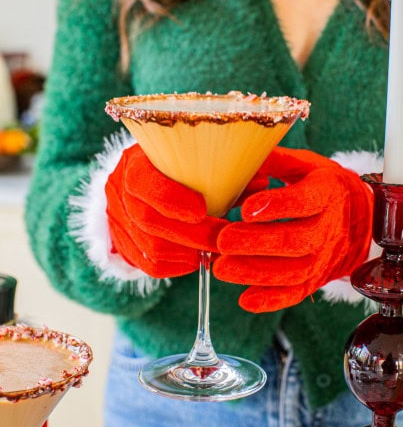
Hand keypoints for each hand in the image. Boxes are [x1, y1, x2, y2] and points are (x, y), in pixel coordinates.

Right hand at [105, 144, 227, 277]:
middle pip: (148, 220)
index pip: (143, 183)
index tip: (203, 209)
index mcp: (134, 163)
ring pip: (151, 248)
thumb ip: (225, 171)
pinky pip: (150, 265)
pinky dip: (179, 266)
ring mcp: (117, 221)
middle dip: (191, 234)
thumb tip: (262, 183)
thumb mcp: (196, 161)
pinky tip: (198, 258)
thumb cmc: (178, 168)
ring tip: (215, 249)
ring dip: (188, 253)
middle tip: (223, 238)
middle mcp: (119, 191)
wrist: (143, 186)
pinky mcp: (123, 246)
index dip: (172, 200)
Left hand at [214, 147, 372, 311]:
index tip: (246, 209)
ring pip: (294, 271)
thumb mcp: (306, 165)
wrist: (362, 219)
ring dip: (256, 273)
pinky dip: (271, 300)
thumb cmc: (324, 186)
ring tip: (221, 269)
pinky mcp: (317, 279)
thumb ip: (275, 160)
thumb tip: (240, 153)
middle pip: (296, 241)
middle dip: (257, 243)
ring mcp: (324, 258)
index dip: (278, 206)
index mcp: (327, 193)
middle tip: (222, 241)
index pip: (305, 201)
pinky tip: (245, 300)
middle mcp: (329, 228)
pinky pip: (297, 293)